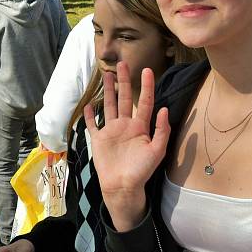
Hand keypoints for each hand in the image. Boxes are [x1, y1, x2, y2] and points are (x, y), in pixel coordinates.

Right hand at [84, 62, 169, 230]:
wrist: (122, 186)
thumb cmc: (141, 171)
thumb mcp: (157, 151)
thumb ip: (161, 130)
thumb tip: (163, 109)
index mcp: (141, 127)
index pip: (144, 102)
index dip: (146, 87)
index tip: (147, 70)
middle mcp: (126, 125)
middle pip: (124, 99)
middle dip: (124, 81)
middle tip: (123, 64)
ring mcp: (111, 131)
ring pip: (109, 106)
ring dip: (108, 91)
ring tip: (107, 75)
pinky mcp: (98, 139)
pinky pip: (93, 124)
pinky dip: (89, 115)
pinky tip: (88, 104)